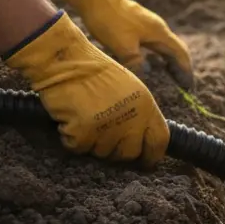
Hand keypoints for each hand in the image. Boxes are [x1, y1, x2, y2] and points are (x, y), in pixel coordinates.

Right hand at [5, 10, 169, 165]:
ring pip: (102, 153)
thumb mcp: (130, 88)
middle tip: (102, 137)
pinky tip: (69, 119)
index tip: (145, 163)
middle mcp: (132, 118)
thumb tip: (140, 142)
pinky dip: (71, 138)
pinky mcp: (84, 131)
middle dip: (115, 152)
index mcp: (146, 105)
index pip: (159, 140)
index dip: (152, 155)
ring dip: (91, 142)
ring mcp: (108, 126)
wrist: (65, 60)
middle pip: (129, 153)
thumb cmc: (94, 72)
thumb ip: (139, 114)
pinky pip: (78, 148)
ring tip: (84, 118)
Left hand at [59, 0, 193, 87]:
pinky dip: (159, 56)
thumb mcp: (123, 46)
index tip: (188, 87)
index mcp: (160, 34)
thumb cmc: (110, 21)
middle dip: (180, 68)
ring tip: (169, 78)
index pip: (180, 54)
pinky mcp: (139, 25)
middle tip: (181, 86)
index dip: (185, 71)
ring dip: (170, 62)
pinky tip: (152, 63)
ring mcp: (149, 26)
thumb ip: (136, 64)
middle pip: (176, 50)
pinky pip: (156, 44)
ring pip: (165, 47)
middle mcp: (159, 29)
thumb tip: (145, 76)